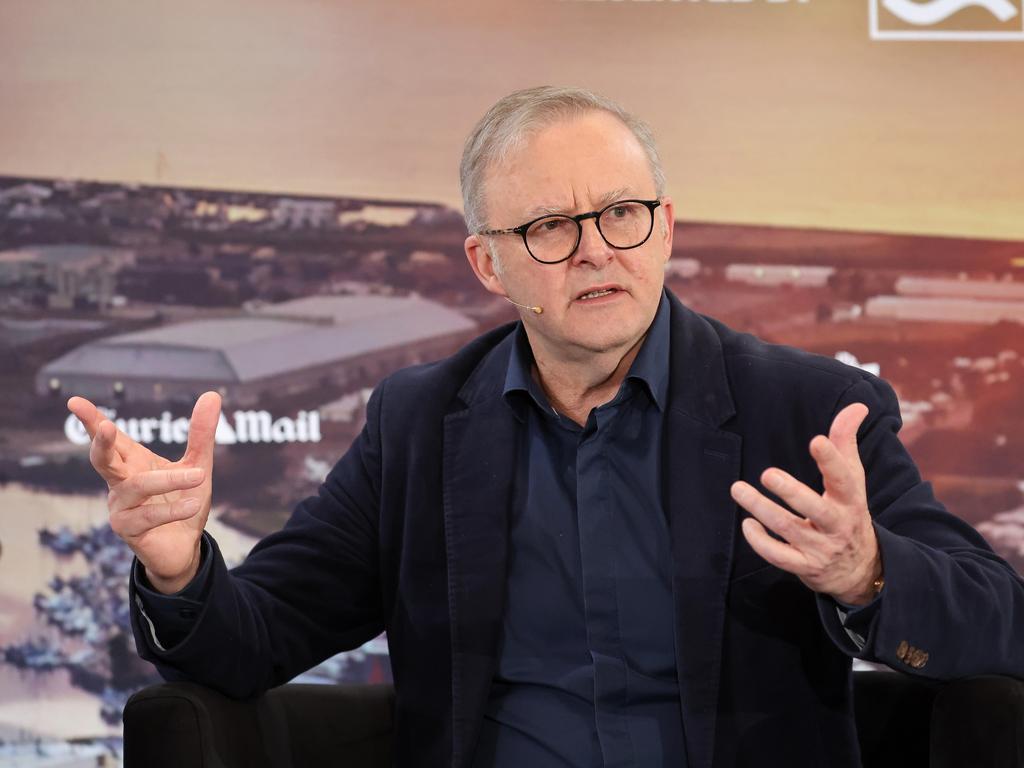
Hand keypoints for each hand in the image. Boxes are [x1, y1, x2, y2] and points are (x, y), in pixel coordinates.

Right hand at [67, 392, 221, 593]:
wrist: (185, 547)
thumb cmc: (183, 502)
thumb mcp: (198, 465)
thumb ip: (201, 434)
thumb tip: (212, 394)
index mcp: (132, 463)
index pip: (110, 438)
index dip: (92, 420)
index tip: (75, 401)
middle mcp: (121, 483)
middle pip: (102, 460)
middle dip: (101, 443)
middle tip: (105, 427)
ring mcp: (121, 507)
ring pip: (136, 487)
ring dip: (167, 479)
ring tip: (200, 475)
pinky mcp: (129, 531)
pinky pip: (149, 516)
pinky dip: (173, 509)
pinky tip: (193, 505)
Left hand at [730, 403, 882, 605]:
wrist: (861, 569)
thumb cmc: (849, 512)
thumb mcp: (853, 480)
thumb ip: (847, 442)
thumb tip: (857, 405)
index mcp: (851, 499)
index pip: (844, 478)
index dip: (831, 460)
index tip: (816, 440)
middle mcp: (837, 524)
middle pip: (815, 509)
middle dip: (791, 492)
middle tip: (767, 474)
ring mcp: (820, 548)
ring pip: (788, 529)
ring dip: (761, 509)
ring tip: (738, 488)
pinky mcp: (804, 566)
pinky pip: (780, 557)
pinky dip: (761, 542)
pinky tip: (747, 523)